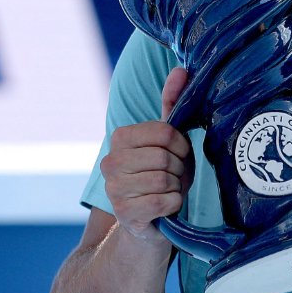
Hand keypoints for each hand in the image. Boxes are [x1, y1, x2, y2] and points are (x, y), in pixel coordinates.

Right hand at [100, 67, 194, 240]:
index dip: (181, 145)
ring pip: (164, 179)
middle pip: (165, 157)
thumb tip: (182, 70)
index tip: (179, 154)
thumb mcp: (170, 140)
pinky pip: (163, 200)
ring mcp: (113, 189)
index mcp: (120, 138)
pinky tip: (166, 206)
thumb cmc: (164, 175)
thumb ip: (173, 104)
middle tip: (174, 176)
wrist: (150, 222)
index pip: (165, 131)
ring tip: (169, 190)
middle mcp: (110, 162)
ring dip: (176, 187)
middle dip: (179, 169)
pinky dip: (174, 204)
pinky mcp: (124, 214)